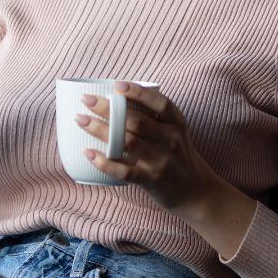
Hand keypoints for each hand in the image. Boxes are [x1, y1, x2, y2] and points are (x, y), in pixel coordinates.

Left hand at [72, 81, 219, 211]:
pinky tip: (88, 152)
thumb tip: (115, 98)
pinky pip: (124, 170)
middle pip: (136, 121)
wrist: (196, 192)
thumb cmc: (177, 156)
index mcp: (176, 123)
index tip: (116, 85)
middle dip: (108, 109)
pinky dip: (104, 162)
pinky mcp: (151, 180)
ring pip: (127, 142)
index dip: (138, 92)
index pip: (159, 103)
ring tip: (80, 120)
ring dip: (100, 130)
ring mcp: (161, 161)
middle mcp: (171, 140)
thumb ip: (153, 118)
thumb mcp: (175, 133)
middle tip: (86, 100)